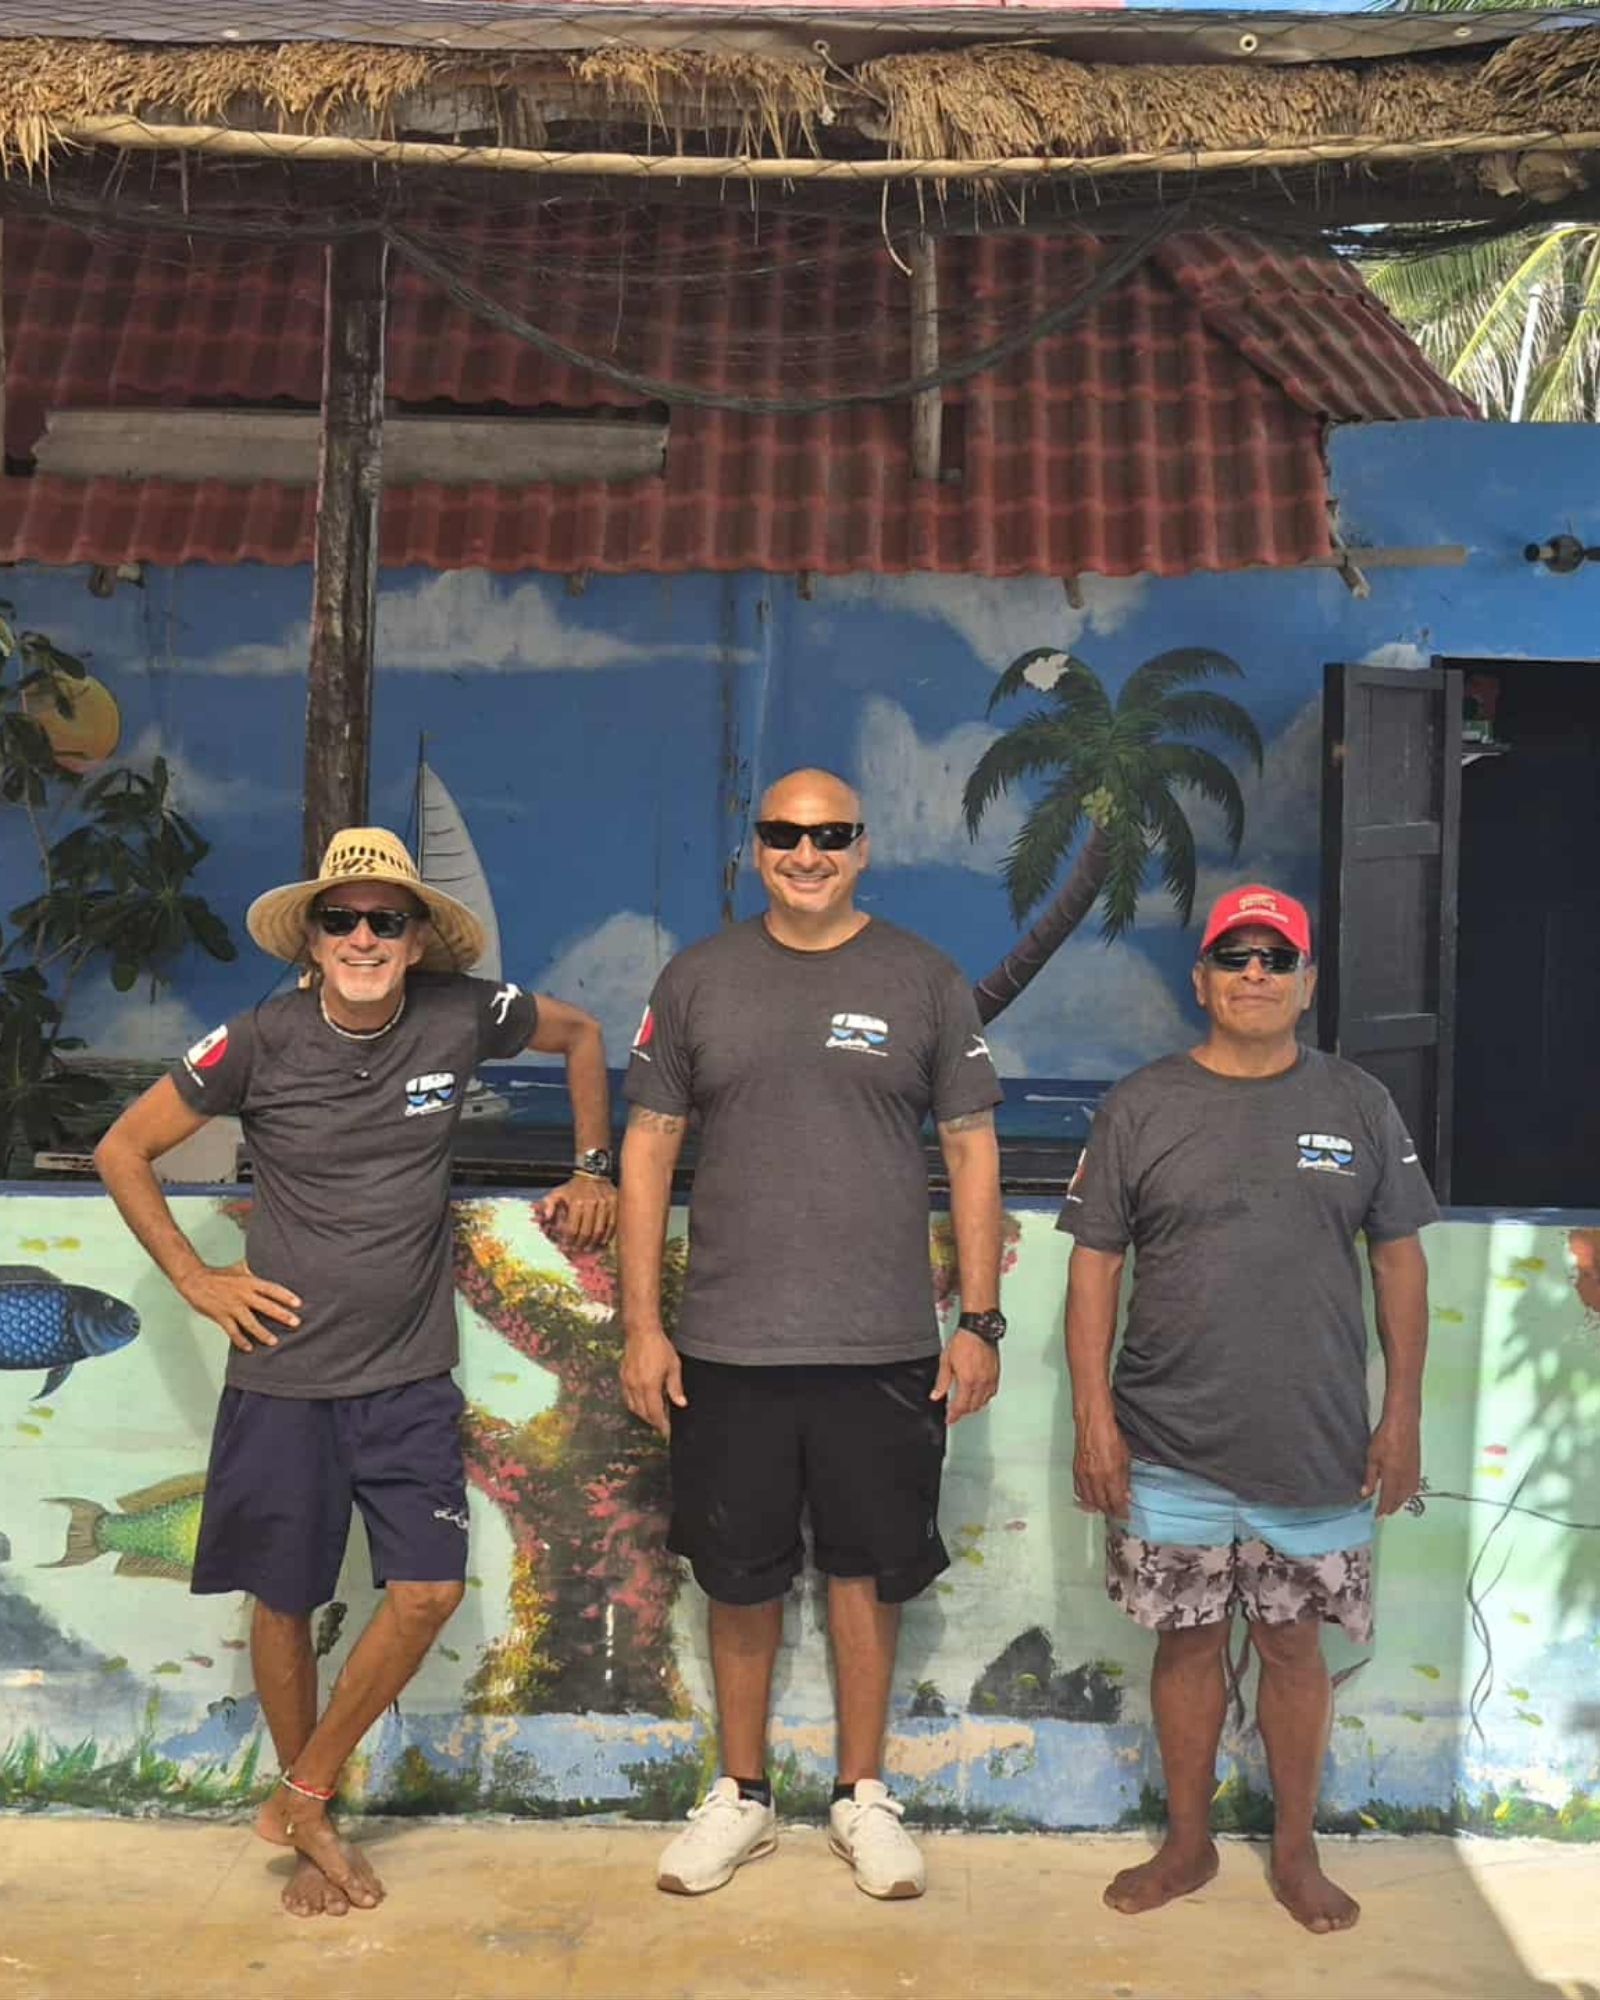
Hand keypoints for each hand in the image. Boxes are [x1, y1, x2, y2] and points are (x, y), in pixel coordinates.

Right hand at [179, 1260, 299, 1352]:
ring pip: (250, 1322)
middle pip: (266, 1306)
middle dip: (281, 1315)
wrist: (195, 1281)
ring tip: (274, 1342)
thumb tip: (269, 1262)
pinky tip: (249, 1348)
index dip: (286, 1296)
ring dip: (263, 1333)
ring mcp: (232, 1307)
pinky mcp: (221, 1316)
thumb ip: (255, 1270)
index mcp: (249, 1282)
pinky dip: (241, 1340)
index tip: (298, 1303)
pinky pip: (233, 1331)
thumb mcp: (239, 1269)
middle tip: (295, 1323)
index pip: (272, 1289)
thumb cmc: (218, 1275)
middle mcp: (243, 1295)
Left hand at [536, 1175, 617, 1253]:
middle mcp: (592, 1203)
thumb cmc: (574, 1187)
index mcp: (576, 1201)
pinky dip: (607, 1236)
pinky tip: (602, 1242)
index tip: (565, 1248)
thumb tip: (545, 1217)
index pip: (572, 1228)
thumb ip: (548, 1204)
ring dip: (594, 1243)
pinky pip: (612, 1224)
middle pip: (586, 1231)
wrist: (593, 1174)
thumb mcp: (558, 1192)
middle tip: (577, 1250)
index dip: (568, 1240)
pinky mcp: (615, 1204)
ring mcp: (605, 1204)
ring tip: (588, 1249)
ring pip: (600, 1230)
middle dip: (580, 1244)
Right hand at [620, 1325, 685, 1436]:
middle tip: (663, 1424)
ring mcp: (627, 1382)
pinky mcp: (623, 1377)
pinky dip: (635, 1404)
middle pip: (643, 1413)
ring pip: (633, 1407)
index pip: (655, 1413)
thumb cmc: (660, 1347)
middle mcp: (636, 1387)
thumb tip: (681, 1404)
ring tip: (654, 1414)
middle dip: (653, 1421)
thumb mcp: (674, 1366)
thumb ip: (676, 1387)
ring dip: (643, 1414)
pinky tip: (643, 1402)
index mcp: (650, 1386)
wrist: (641, 1332)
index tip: (667, 1432)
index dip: (661, 1425)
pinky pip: (627, 1397)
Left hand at [931, 1329, 999, 1426]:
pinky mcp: (996, 1374)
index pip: (960, 1406)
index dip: (954, 1416)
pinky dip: (985, 1398)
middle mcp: (981, 1382)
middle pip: (973, 1407)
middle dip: (963, 1412)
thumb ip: (942, 1381)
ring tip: (966, 1405)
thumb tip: (936, 1395)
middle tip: (955, 1412)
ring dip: (974, 1406)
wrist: (979, 1329)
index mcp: (967, 1381)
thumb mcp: (946, 1361)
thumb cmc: (963, 1341)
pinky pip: (992, 1393)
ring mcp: (990, 1379)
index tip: (950, 1420)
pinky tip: (980, 1395)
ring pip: (984, 1402)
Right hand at [1073, 1412, 1130, 1516]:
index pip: (1116, 1502)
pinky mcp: (1076, 1471)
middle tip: (1116, 1513)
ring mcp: (1084, 1475)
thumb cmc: (1111, 1436)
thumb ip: (1125, 1479)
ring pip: (1089, 1501)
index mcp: (1110, 1474)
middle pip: (1102, 1505)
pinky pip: (1079, 1492)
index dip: (1121, 1512)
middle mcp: (1096, 1478)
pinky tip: (1091, 1499)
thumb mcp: (1125, 1458)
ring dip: (1098, 1507)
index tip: (1125, 1516)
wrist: (1093, 1423)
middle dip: (1110, 1511)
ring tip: (1105, 1508)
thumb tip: (1126, 1495)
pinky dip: (1086, 1499)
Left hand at [1362, 1415, 1421, 1516]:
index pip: (1387, 1499)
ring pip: (1408, 1494)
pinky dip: (1408, 1493)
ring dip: (1400, 1502)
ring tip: (1393, 1505)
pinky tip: (1404, 1492)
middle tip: (1384, 1513)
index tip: (1377, 1517)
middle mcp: (1406, 1478)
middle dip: (1392, 1508)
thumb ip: (1370, 1477)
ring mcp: (1414, 1472)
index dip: (1382, 1510)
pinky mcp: (1417, 1466)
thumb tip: (1366, 1493)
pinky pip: (1414, 1486)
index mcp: (1393, 1477)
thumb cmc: (1386, 1436)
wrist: (1403, 1422)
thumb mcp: (1372, 1457)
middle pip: (1399, 1499)